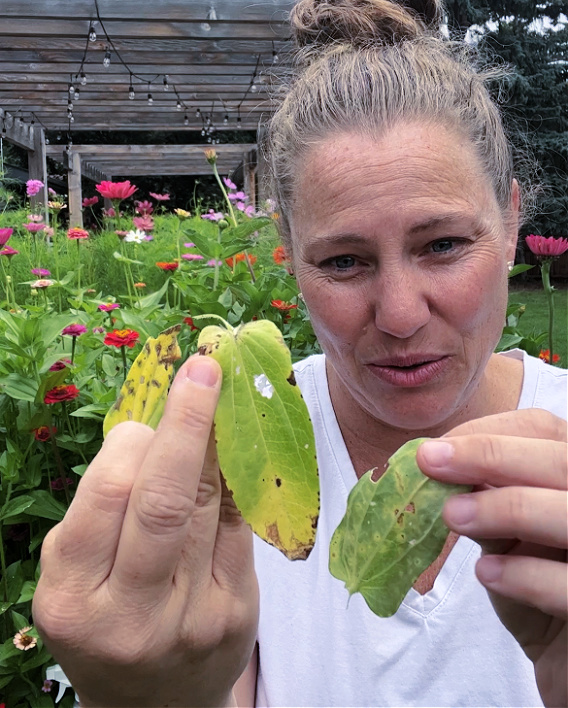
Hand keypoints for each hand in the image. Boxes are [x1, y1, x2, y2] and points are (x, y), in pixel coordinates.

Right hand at [33, 355, 258, 707]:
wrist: (155, 706)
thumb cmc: (105, 619)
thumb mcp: (76, 575)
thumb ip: (102, 510)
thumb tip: (155, 422)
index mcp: (74, 599)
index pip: (107, 497)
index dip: (132, 443)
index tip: (147, 416)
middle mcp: (134, 614)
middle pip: (167, 502)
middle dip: (189, 424)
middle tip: (204, 368)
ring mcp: (194, 617)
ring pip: (212, 505)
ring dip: (217, 442)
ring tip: (222, 396)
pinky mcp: (238, 612)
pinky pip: (241, 524)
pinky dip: (238, 476)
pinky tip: (238, 445)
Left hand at [417, 409, 566, 707]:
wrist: (565, 658)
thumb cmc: (537, 582)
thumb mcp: (508, 531)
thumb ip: (487, 494)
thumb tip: (437, 461)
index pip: (545, 430)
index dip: (491, 433)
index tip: (436, 448)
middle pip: (562, 462)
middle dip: (491, 455)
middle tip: (429, 463)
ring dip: (504, 507)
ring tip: (451, 516)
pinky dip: (525, 573)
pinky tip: (486, 572)